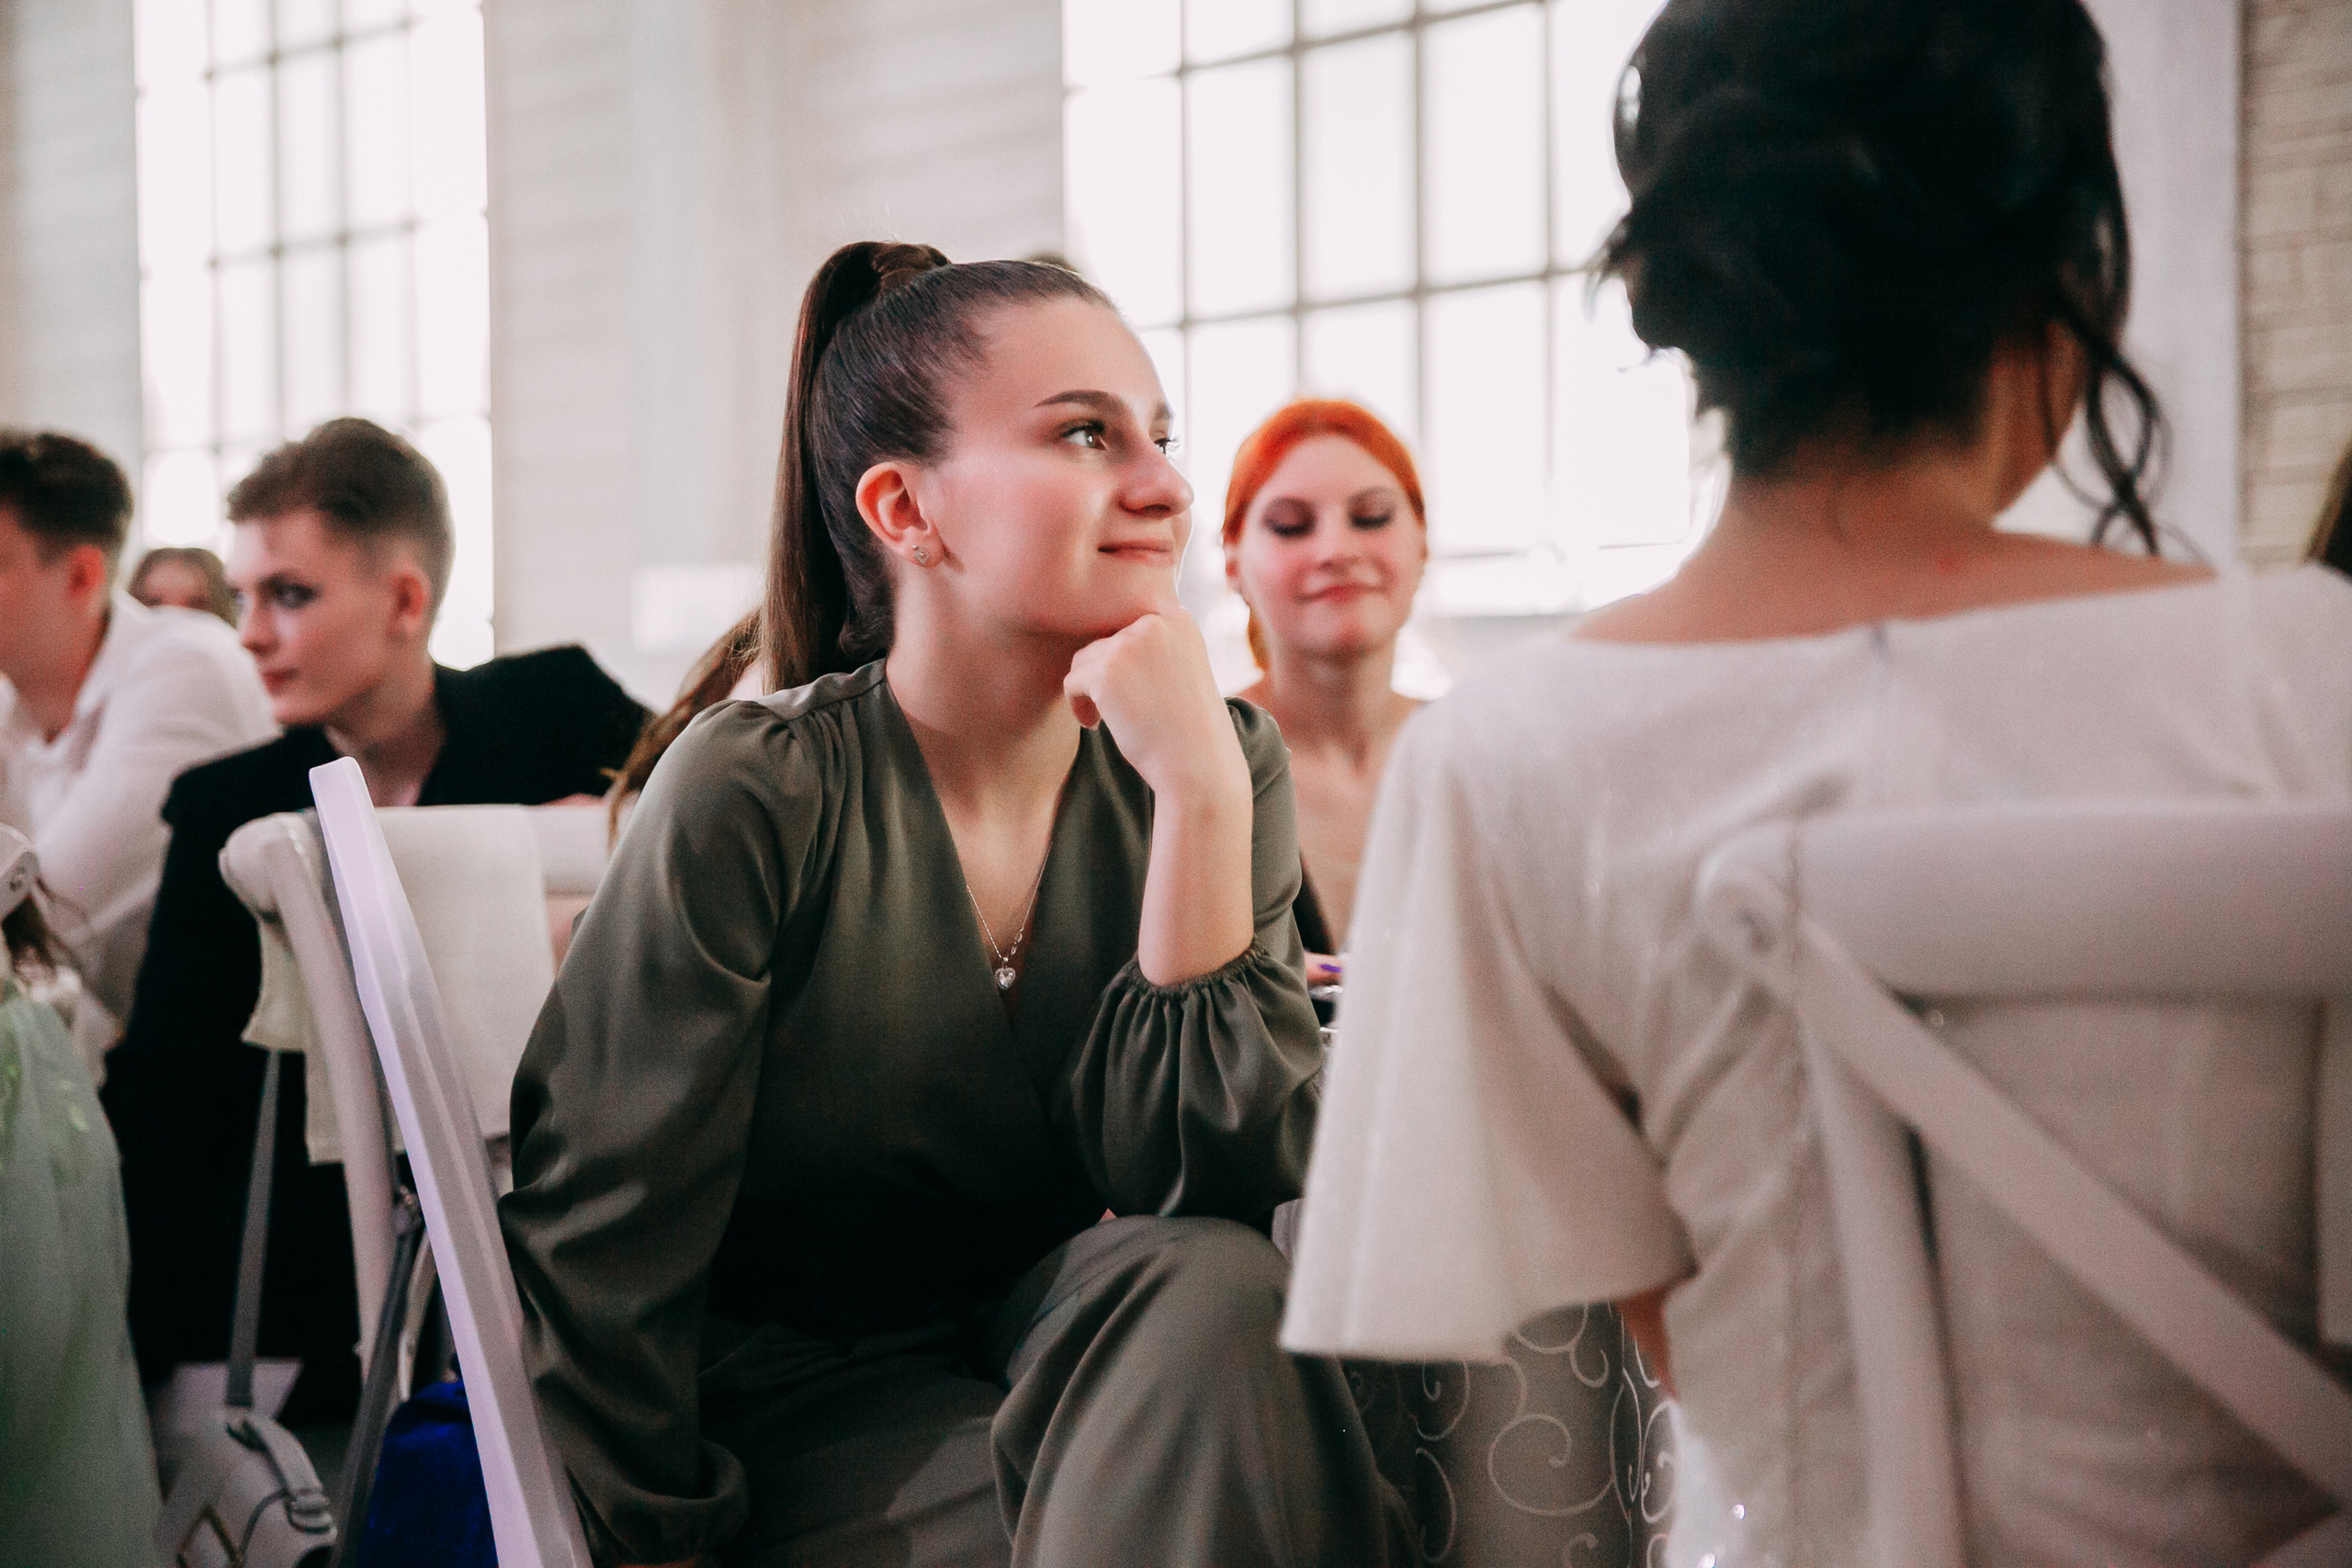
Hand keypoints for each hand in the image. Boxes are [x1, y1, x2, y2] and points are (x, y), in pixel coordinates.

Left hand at [1063, 608, 1249, 808]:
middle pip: (1105, 642)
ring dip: (1090, 689)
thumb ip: (1150, 648)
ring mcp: (1129, 646)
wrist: (1199, 764)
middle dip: (1106, 676)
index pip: (1129, 628)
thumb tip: (1101, 642)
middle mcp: (1154, 624)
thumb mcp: (1180, 671)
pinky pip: (1072, 682)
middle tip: (1121, 711)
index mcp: (1177, 619)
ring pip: (1085, 660)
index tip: (1134, 693)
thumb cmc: (1190, 726)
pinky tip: (1095, 725)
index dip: (1124, 662)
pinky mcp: (1106, 672)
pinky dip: (1077, 706)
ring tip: (1108, 718)